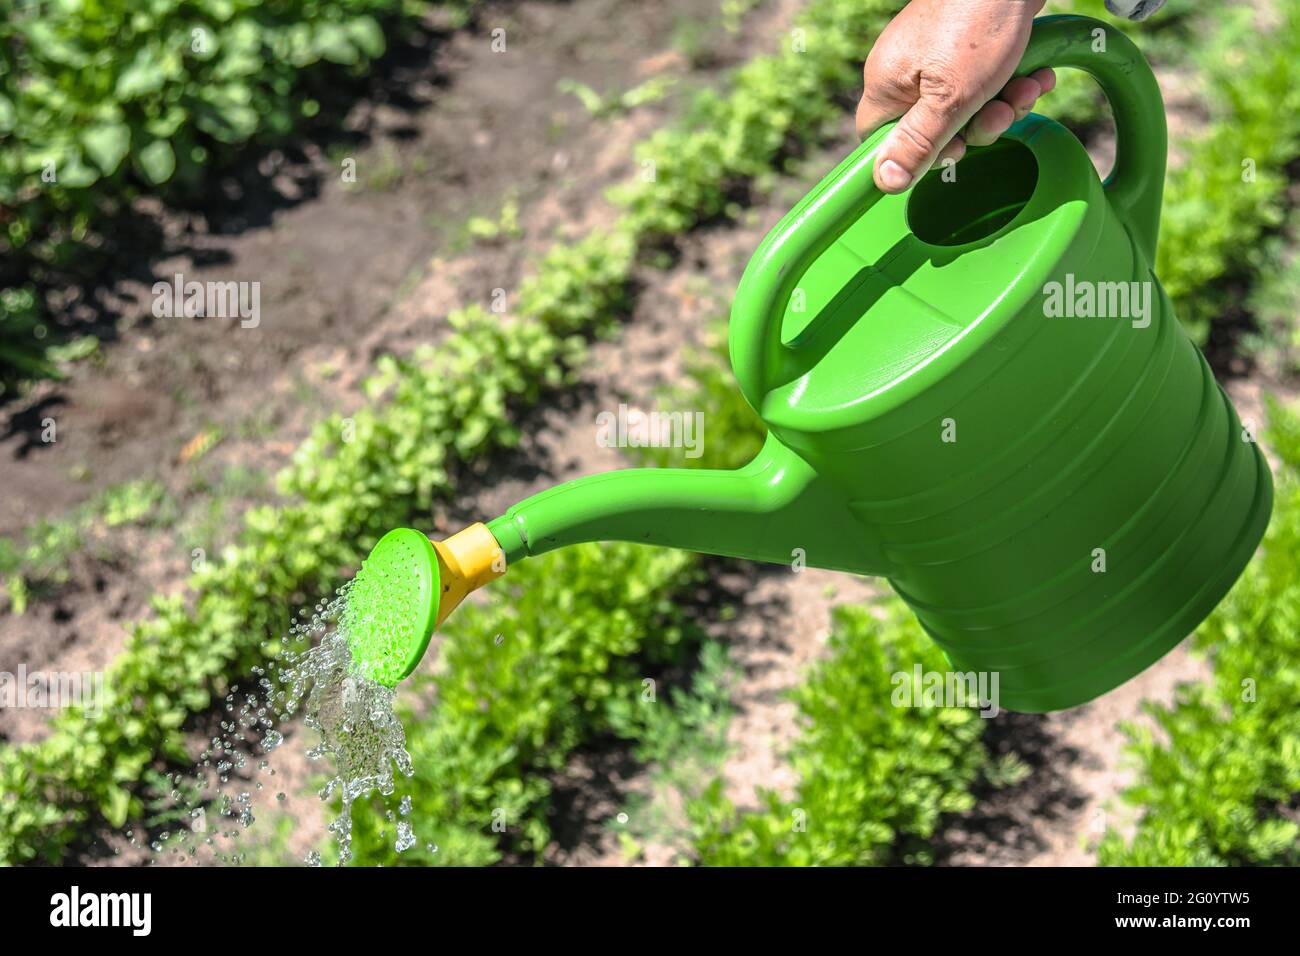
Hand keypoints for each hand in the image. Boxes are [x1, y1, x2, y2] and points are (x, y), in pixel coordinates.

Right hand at [855, 0, 1055, 192]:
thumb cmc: (978, 24)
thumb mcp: (950, 98)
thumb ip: (919, 143)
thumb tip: (884, 183)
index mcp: (887, 84)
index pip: (880, 139)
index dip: (914, 155)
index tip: (951, 148)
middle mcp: (905, 72)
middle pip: (932, 129)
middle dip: (976, 127)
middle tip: (999, 112)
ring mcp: (935, 58)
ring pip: (965, 108)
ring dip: (1002, 106)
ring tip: (1026, 87)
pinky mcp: (965, 46)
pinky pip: (983, 83)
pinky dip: (1011, 84)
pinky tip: (1034, 75)